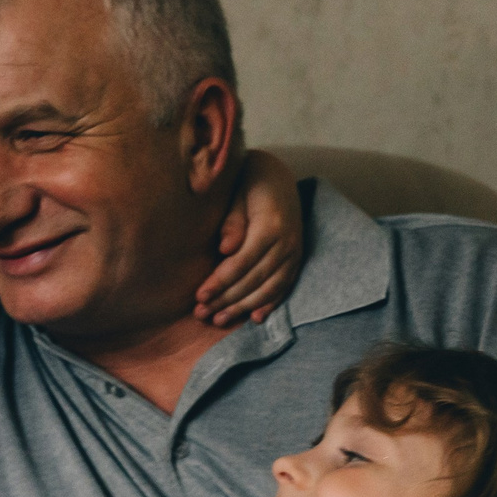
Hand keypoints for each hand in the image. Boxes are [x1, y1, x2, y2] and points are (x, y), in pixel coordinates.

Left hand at [195, 148, 303, 326]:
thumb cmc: (250, 182)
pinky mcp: (296, 258)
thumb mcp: (238, 193)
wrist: (278, 175)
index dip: (220, 282)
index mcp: (270, 226)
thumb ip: (233, 221)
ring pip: (269, 288)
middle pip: (254, 280)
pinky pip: (284, 286)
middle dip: (227, 300)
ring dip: (244, 307)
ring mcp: (295, 252)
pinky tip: (254, 318)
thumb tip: (225, 250)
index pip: (242, 263)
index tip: (200, 296)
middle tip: (202, 313)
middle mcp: (287, 243)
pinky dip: (270, 304)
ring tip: (220, 320)